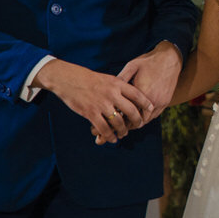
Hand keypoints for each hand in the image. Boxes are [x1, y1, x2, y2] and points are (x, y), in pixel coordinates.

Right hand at [33, 59, 151, 144]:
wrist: (67, 79)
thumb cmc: (88, 79)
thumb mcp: (107, 79)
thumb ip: (119, 87)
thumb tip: (130, 97)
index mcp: (117, 84)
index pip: (137, 94)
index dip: (146, 103)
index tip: (151, 109)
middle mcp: (112, 94)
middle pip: (131, 110)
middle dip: (137, 120)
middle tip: (139, 125)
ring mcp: (101, 104)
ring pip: (118, 122)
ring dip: (123, 130)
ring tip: (124, 133)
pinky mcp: (90, 112)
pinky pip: (104, 128)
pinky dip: (109, 136)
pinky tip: (112, 138)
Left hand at [117, 41, 183, 127]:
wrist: (170, 59)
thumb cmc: (149, 61)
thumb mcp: (132, 66)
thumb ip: (121, 78)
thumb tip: (109, 89)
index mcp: (142, 93)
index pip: (128, 114)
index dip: (118, 120)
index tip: (111, 119)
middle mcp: (152, 101)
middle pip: (137, 121)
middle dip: (126, 124)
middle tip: (116, 123)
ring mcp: (161, 103)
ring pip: (147, 120)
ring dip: (137, 121)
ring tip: (126, 120)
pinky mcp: (166, 102)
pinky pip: (155, 115)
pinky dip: (146, 117)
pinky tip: (139, 113)